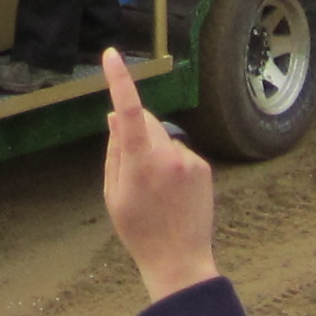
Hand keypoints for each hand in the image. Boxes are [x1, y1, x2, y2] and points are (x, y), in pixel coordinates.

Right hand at [98, 49, 219, 301]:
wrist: (178, 259)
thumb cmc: (138, 230)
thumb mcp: (113, 193)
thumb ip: (114, 151)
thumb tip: (114, 117)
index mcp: (139, 162)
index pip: (128, 110)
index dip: (119, 80)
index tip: (112, 56)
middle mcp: (167, 154)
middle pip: (146, 121)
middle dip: (135, 130)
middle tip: (130, 167)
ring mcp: (189, 160)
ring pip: (164, 138)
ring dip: (155, 151)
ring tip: (155, 190)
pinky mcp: (204, 167)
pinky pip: (180, 153)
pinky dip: (172, 163)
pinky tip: (172, 193)